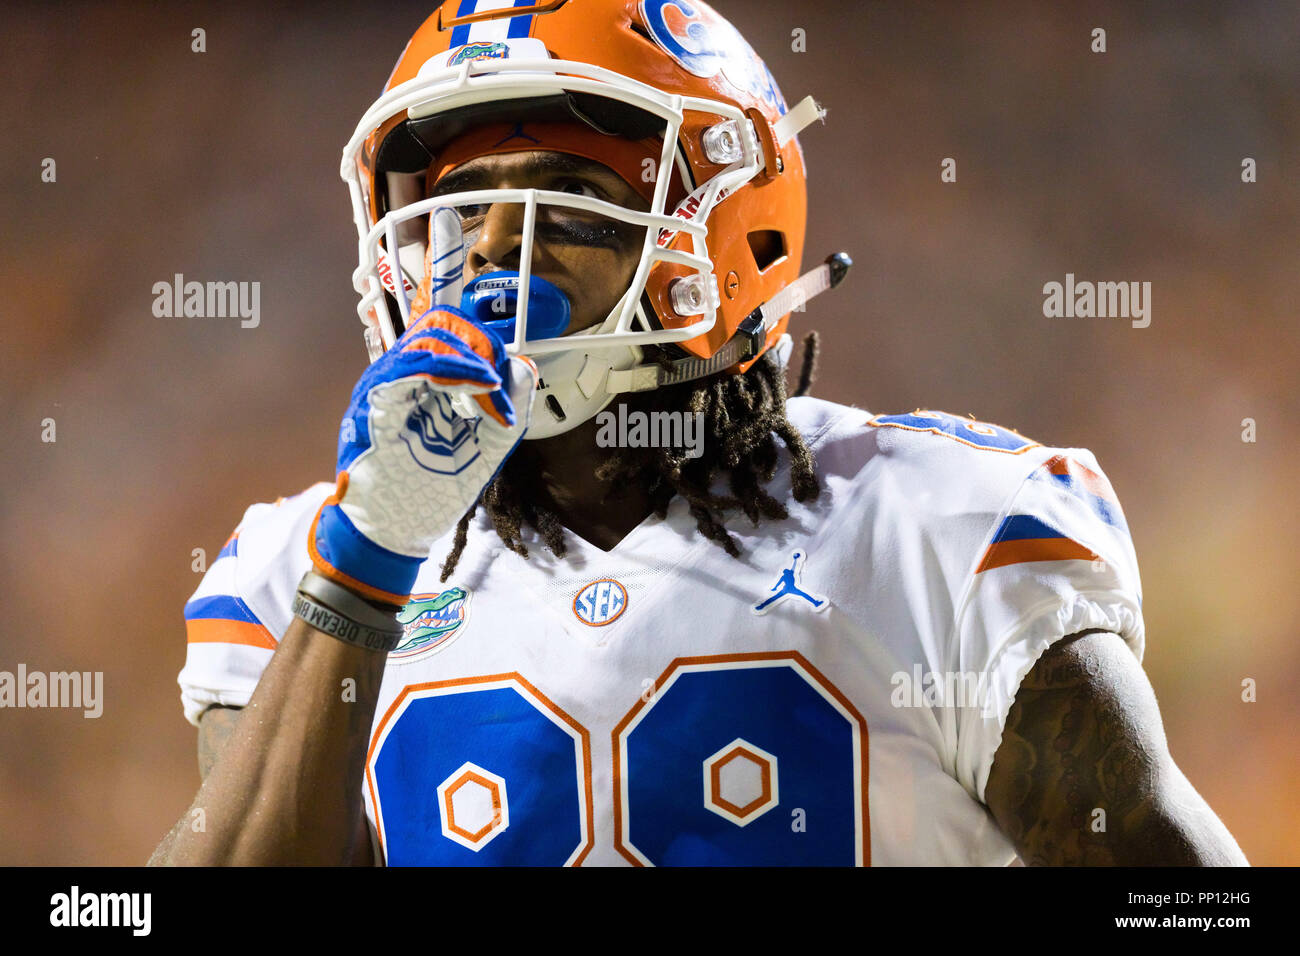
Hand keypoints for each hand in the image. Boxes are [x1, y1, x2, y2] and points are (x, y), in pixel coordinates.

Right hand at [309, 304, 535, 606]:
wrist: (394, 534)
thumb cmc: (429, 494)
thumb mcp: (485, 447)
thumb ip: (505, 408)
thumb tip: (524, 365)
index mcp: (425, 385)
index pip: (450, 333)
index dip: (484, 342)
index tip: (506, 375)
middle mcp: (403, 378)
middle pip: (439, 323)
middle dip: (479, 342)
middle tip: (499, 377)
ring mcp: (386, 386)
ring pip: (428, 336)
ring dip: (472, 358)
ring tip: (492, 389)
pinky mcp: (376, 402)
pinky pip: (412, 364)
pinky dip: (454, 369)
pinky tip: (480, 388)